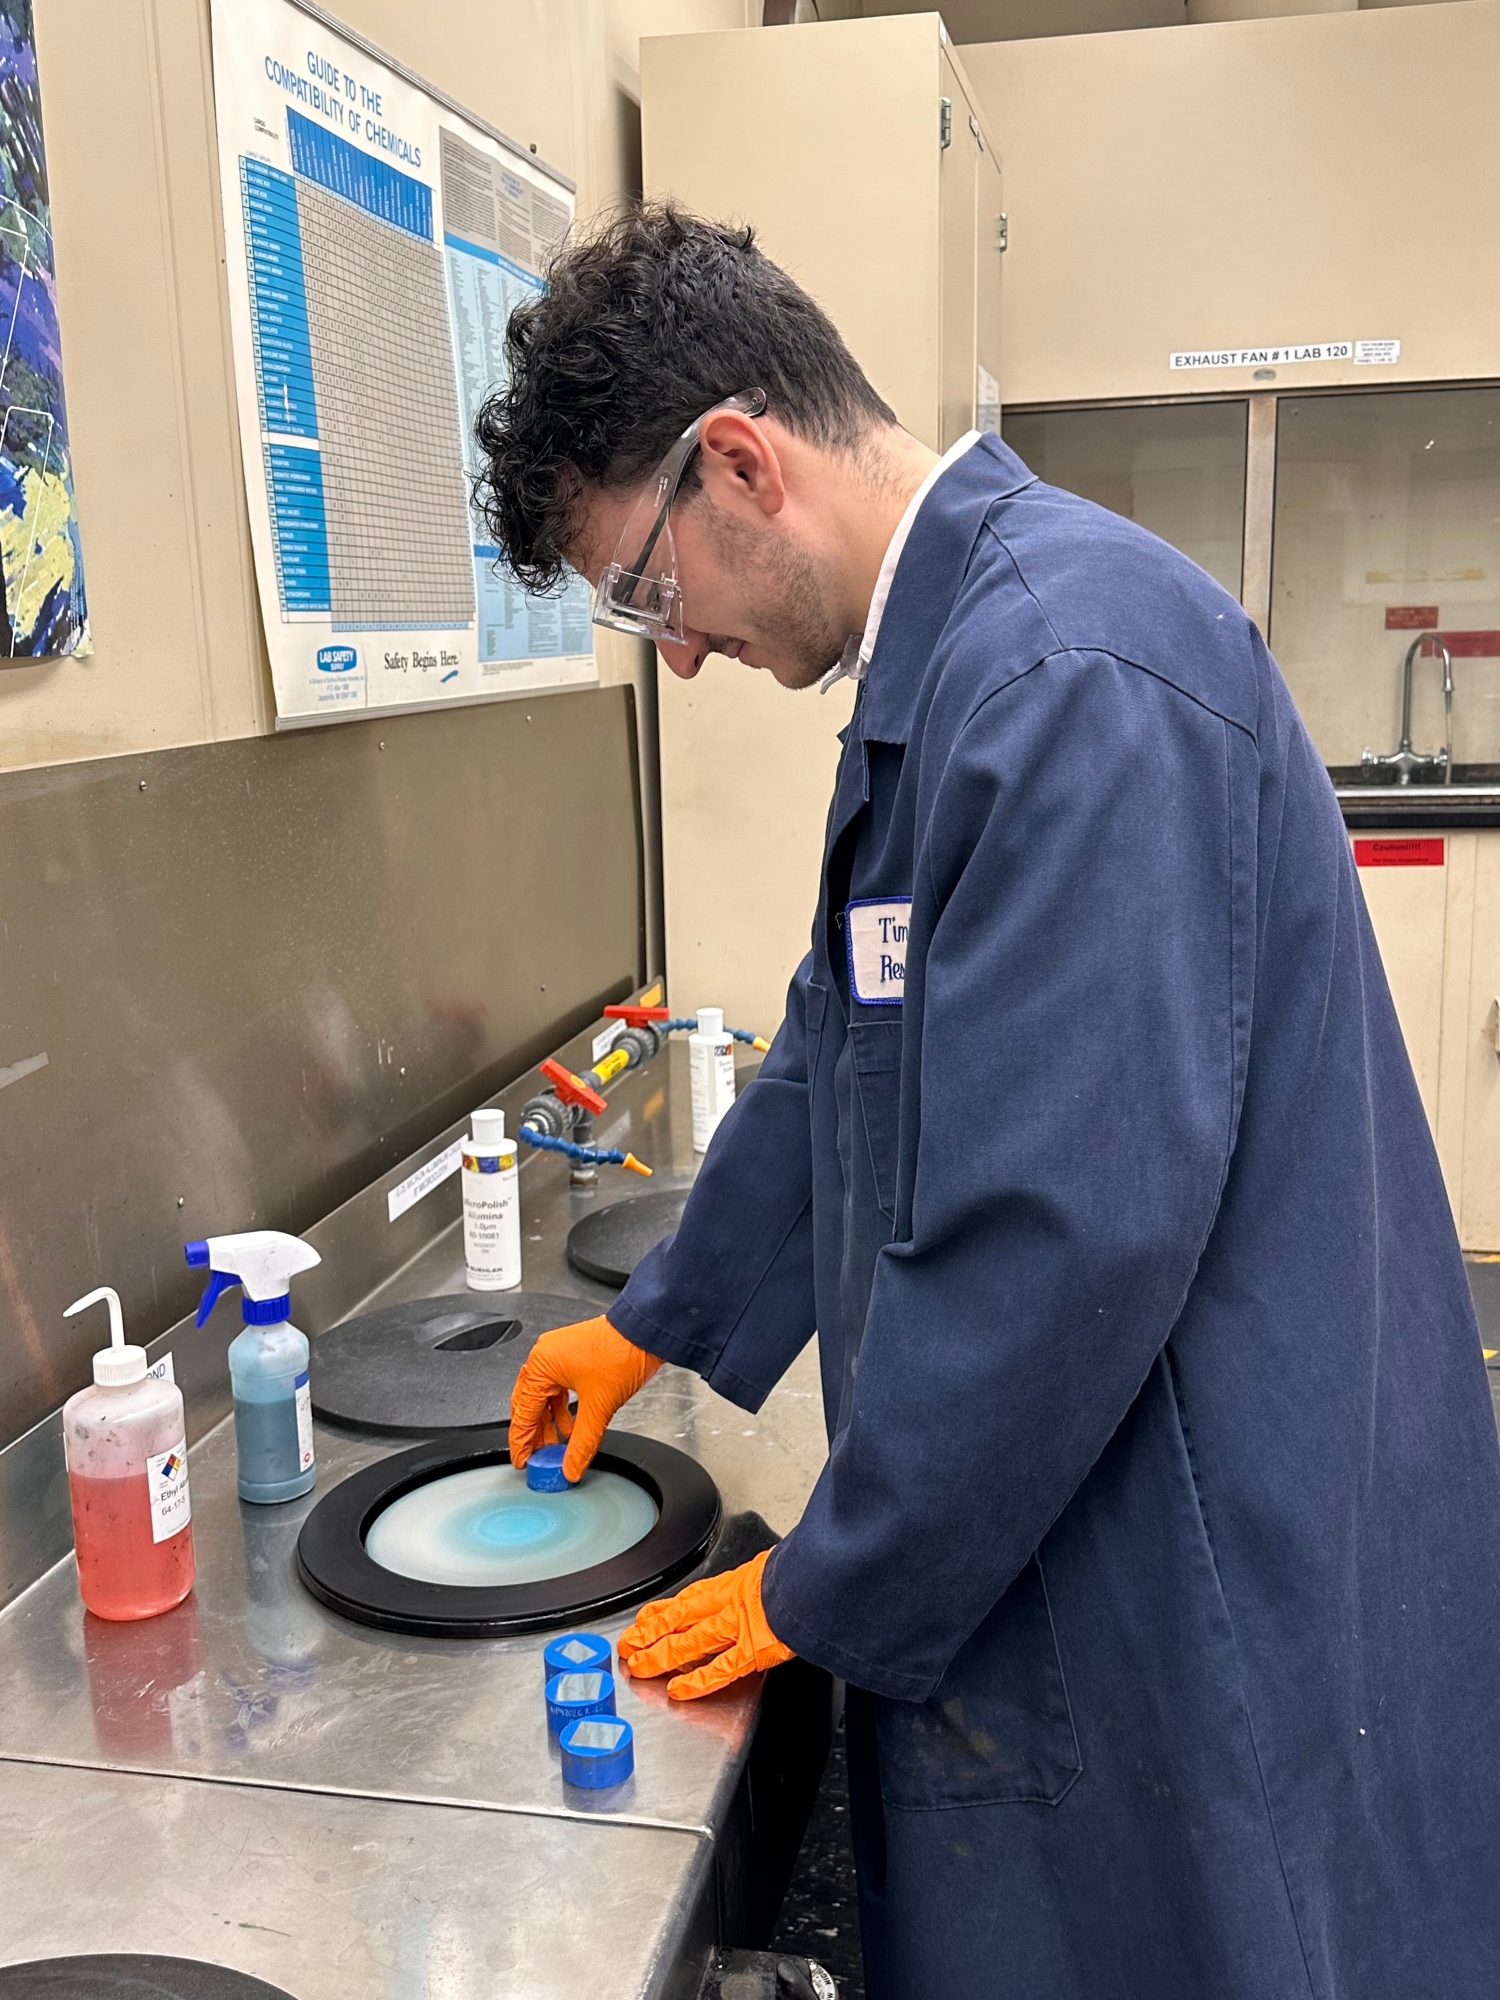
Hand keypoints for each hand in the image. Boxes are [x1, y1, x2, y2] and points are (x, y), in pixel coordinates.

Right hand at [508, 1315, 661, 1482]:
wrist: (646, 1331)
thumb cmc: (622, 1353)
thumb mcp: (599, 1407)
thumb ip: (582, 1443)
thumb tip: (571, 1467)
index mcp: (542, 1365)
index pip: (523, 1412)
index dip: (522, 1441)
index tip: (522, 1460)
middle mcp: (546, 1356)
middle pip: (530, 1404)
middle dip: (535, 1434)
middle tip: (537, 1457)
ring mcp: (559, 1354)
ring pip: (546, 1397)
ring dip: (551, 1423)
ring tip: (556, 1446)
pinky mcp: (574, 1356)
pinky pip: (559, 1388)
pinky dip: (563, 1409)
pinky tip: (571, 1425)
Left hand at [618, 1548, 792, 1699]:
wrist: (819, 1576)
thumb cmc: (801, 1570)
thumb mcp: (773, 1566)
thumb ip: (758, 1579)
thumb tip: (759, 1580)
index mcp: (733, 1582)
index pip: (687, 1598)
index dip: (662, 1610)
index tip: (643, 1619)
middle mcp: (728, 1602)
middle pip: (679, 1618)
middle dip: (650, 1632)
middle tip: (628, 1645)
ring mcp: (737, 1626)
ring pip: (689, 1642)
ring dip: (661, 1655)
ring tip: (639, 1666)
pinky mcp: (752, 1649)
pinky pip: (719, 1668)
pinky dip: (697, 1681)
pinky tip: (678, 1691)